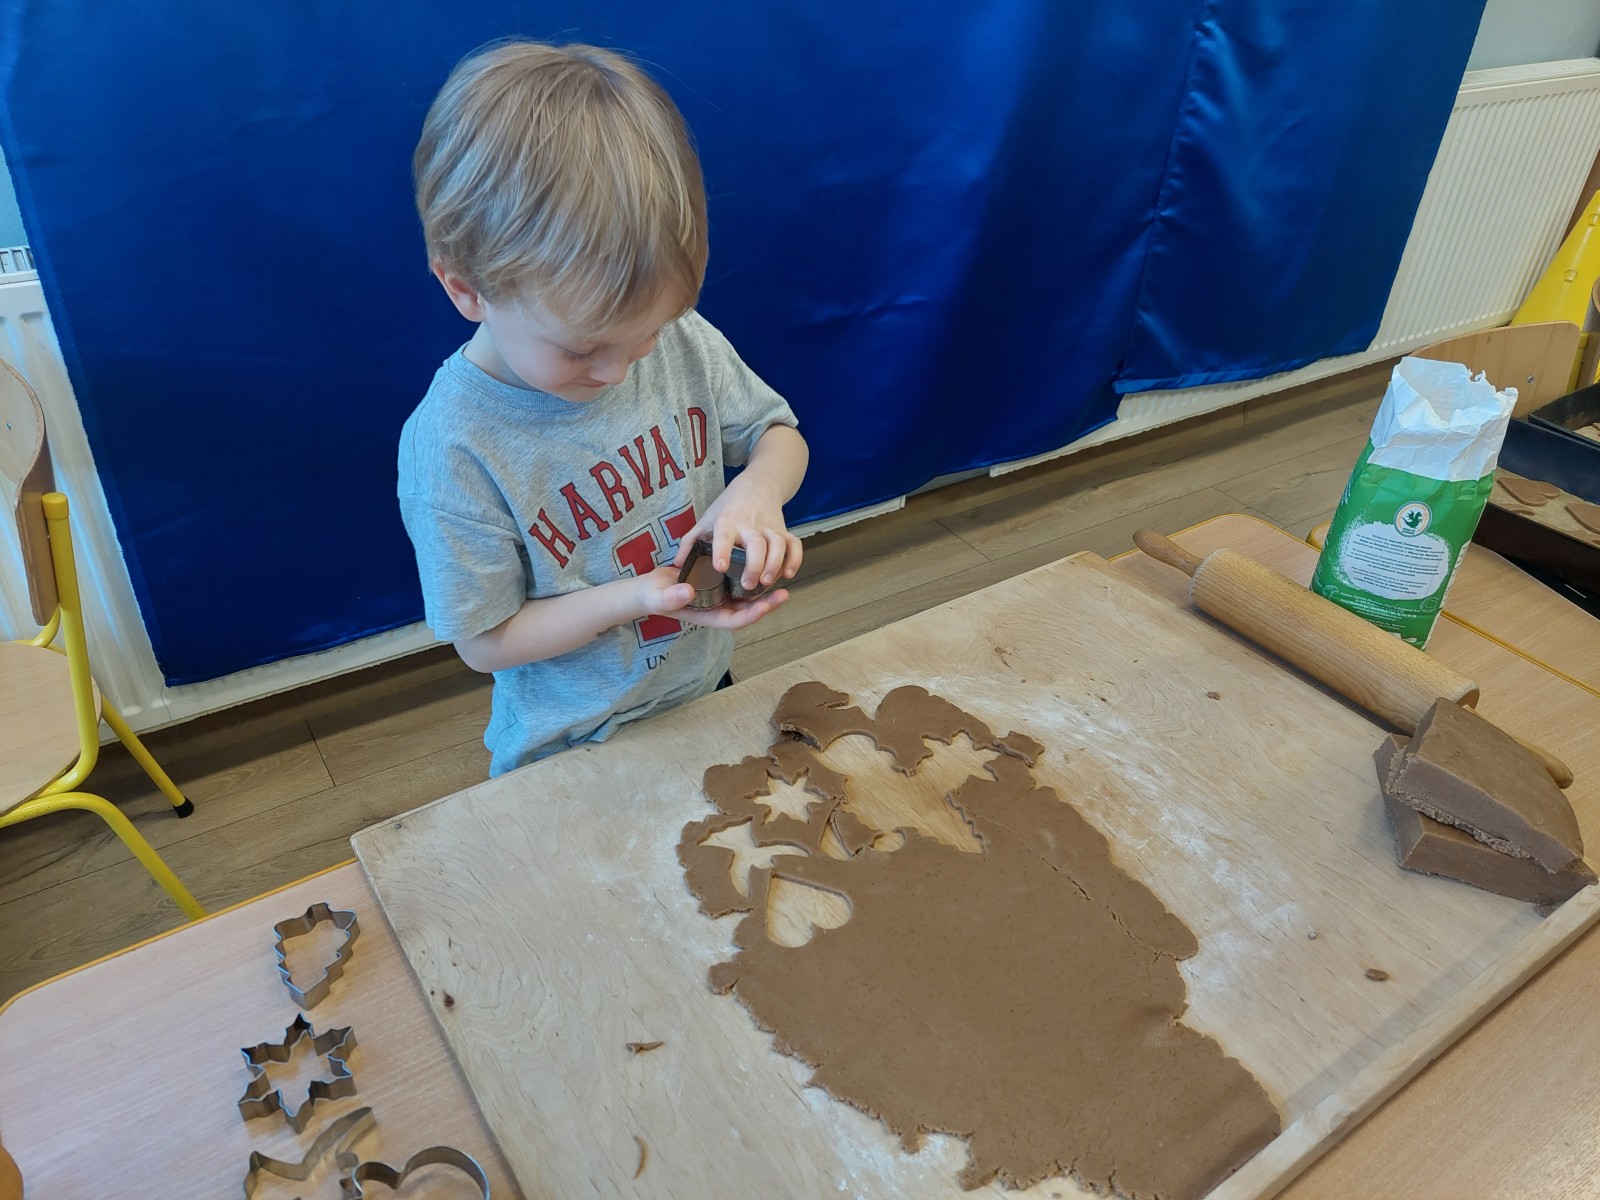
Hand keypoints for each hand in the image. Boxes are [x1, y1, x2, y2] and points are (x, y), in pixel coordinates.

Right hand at [635, 566, 789, 630]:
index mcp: (707, 616)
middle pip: (747, 610)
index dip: (750, 615)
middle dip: (766, 604)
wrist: (649, 588)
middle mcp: (717, 608)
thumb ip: (672, 597)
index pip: (734, 621)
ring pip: (747, 597)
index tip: (764, 606)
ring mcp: (719, 597)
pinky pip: (740, 584)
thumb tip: (688, 592)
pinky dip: (753, 577)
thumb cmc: (653, 595)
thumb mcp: (659, 596)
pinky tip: (764, 564)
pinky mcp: (719, 584)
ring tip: (781, 578)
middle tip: (783, 593)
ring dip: (764, 590)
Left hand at [672, 477, 802, 591]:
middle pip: (756, 543)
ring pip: (777, 544)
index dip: (723, 550)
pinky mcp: (784, 529)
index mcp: (727, 521)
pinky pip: (794, 544)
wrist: (758, 484)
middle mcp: (750, 523)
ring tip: (767, 583)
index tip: (720, 567)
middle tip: (748, 585)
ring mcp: (769, 526)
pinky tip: (788, 574)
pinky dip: (794, 559)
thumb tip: (678, 565)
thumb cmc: (728, 506)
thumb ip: (690, 542)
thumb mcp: (706, 519)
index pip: (724, 535)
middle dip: (754, 565)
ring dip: (775, 564)